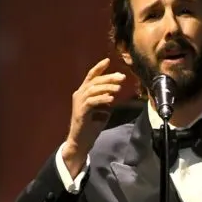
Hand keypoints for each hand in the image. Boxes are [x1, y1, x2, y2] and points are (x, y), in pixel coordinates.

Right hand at [63, 58, 125, 173]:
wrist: (82, 141)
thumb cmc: (92, 126)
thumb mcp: (102, 109)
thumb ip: (106, 99)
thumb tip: (115, 91)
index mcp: (83, 92)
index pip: (90, 76)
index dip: (98, 68)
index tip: (108, 60)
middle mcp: (79, 95)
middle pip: (94, 81)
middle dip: (108, 77)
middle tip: (121, 77)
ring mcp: (79, 103)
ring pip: (93, 90)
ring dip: (107, 88)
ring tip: (118, 89)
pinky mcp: (80, 112)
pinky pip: (92, 102)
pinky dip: (102, 99)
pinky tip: (111, 99)